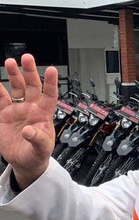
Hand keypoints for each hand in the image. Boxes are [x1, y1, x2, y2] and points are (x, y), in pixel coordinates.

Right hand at [0, 54, 57, 187]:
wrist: (24, 161)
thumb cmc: (38, 154)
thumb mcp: (41, 149)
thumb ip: (37, 139)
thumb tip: (30, 131)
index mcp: (44, 114)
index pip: (50, 95)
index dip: (51, 82)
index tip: (52, 69)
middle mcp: (32, 108)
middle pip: (32, 86)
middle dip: (29, 71)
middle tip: (27, 58)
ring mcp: (18, 110)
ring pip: (16, 88)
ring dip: (13, 75)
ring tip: (10, 62)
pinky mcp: (4, 115)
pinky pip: (0, 99)